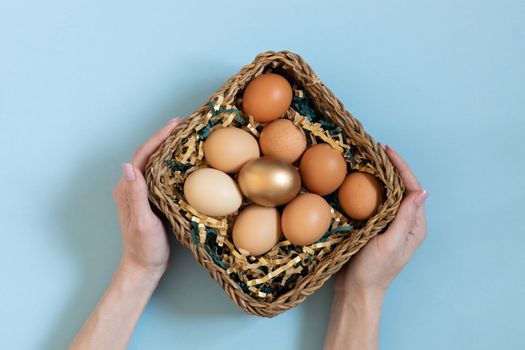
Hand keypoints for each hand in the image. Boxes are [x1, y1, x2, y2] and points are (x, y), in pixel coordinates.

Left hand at [112, 118, 180, 277]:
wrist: (143, 268)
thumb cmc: (144, 248)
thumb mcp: (142, 222)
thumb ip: (136, 195)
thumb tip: (127, 166)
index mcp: (127, 189)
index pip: (142, 156)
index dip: (158, 138)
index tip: (176, 124)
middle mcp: (131, 187)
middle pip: (148, 155)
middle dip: (164, 137)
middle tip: (185, 125)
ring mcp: (141, 193)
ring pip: (155, 163)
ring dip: (168, 147)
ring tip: (186, 136)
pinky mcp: (151, 200)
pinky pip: (161, 175)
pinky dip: (171, 163)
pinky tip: (183, 161)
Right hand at [334, 144, 428, 296]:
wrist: (357, 291)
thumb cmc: (374, 270)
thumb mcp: (391, 243)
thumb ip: (406, 218)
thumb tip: (423, 191)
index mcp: (414, 225)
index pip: (412, 188)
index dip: (401, 167)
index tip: (386, 151)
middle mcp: (405, 222)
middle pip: (402, 187)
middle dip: (391, 167)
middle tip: (375, 150)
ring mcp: (390, 224)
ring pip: (389, 193)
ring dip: (380, 176)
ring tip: (368, 160)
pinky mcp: (375, 227)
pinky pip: (375, 202)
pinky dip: (368, 189)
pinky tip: (357, 181)